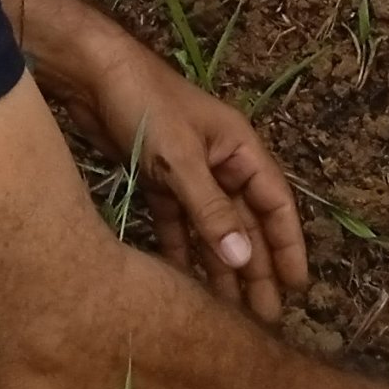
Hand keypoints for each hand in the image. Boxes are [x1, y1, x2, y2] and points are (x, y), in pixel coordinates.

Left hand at [44, 20, 310, 321]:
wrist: (91, 72)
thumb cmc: (145, 103)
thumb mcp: (181, 159)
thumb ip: (210, 210)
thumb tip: (243, 259)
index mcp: (239, 148)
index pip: (275, 203)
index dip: (287, 245)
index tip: (297, 286)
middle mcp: (220, 162)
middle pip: (245, 222)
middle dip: (256, 266)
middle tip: (264, 316)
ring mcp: (188, 172)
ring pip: (211, 227)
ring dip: (220, 265)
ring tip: (229, 311)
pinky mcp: (158, 180)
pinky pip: (176, 223)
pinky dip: (181, 251)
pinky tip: (184, 283)